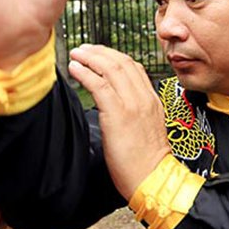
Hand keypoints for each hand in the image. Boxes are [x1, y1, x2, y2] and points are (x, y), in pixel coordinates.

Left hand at [68, 45, 170, 200]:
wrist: (153, 179)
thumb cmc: (145, 162)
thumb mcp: (147, 129)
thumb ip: (135, 112)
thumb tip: (116, 105)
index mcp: (152, 100)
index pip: (134, 67)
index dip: (113, 56)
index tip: (98, 53)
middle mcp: (144, 98)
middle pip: (121, 62)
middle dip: (99, 52)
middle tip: (82, 49)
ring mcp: (132, 105)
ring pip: (110, 69)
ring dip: (90, 58)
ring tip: (76, 54)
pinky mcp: (118, 114)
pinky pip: (100, 85)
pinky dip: (85, 73)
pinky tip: (75, 69)